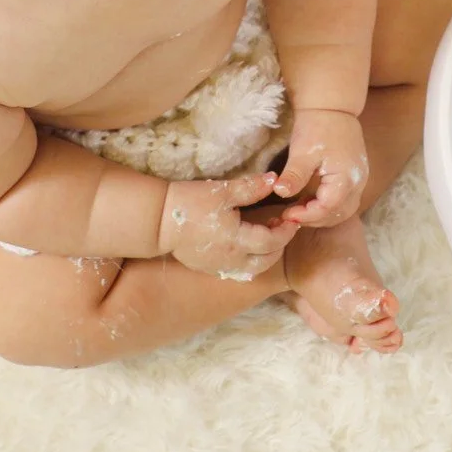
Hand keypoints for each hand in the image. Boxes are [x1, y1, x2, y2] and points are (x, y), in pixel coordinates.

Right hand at [158, 172, 299, 277]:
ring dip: (266, 255)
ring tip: (265, 235)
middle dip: (279, 246)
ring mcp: (220, 266)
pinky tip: (247, 243)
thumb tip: (275, 180)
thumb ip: (251, 187)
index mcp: (237, 240)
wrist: (159, 221)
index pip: (272, 241)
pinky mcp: (210, 268)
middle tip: (281, 228)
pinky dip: (250, 260)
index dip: (286, 231)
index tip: (291, 219)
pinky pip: (238, 270)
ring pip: (253, 269)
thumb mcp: (224, 191)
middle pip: (267, 261)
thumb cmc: (190, 203)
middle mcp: (232, 259)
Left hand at [272, 108, 368, 227]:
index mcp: (346, 177)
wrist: (332, 107)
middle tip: (291, 215)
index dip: (306, 215)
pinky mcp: (355, 176)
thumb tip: (279, 193)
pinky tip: (309, 201)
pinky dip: (328, 206)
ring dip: (322, 214)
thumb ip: (294, 175)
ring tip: (299, 209)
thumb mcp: (302, 151)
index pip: (328, 209)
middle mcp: (358, 182)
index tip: (286, 213)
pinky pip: (344, 200)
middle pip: (339, 214)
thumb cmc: (317, 126)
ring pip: (344, 210)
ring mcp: (360, 180)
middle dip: (314, 219)